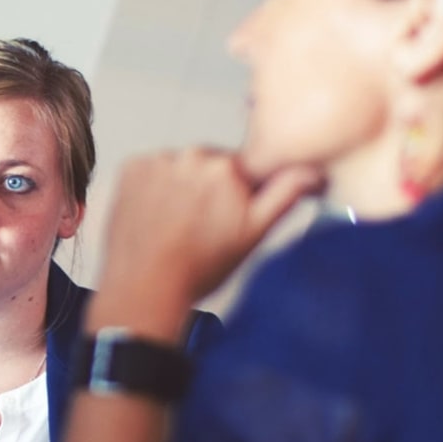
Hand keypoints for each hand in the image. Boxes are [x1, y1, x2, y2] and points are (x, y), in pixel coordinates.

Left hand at [89, 148, 321, 339]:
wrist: (145, 286)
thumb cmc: (198, 268)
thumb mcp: (254, 234)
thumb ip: (285, 194)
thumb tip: (312, 170)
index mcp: (227, 167)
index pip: (244, 168)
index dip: (240, 192)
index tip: (228, 213)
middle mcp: (191, 155)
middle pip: (210, 165)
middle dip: (210, 188)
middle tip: (201, 225)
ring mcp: (157, 160)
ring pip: (180, 167)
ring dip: (180, 186)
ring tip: (176, 224)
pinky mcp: (130, 168)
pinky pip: (151, 169)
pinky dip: (153, 187)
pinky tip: (156, 215)